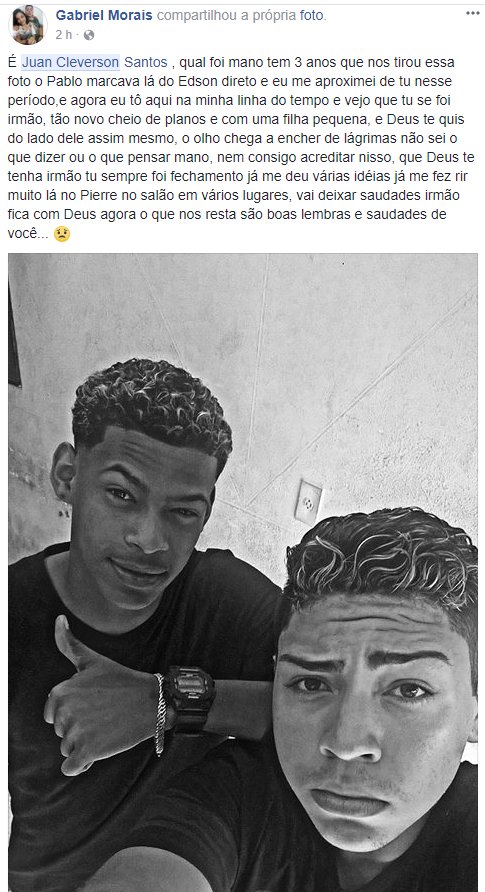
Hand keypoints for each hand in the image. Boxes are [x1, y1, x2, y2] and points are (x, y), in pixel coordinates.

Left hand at [44, 615, 167, 775]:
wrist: (153, 701)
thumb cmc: (122, 681)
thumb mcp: (93, 660)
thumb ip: (69, 643)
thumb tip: (58, 619)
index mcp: (60, 691)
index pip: (52, 714)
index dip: (73, 712)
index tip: (93, 703)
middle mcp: (64, 712)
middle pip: (61, 732)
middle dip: (79, 728)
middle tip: (103, 714)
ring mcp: (76, 733)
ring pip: (67, 749)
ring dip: (84, 745)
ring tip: (106, 728)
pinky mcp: (88, 751)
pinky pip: (71, 767)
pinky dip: (82, 764)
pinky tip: (99, 749)